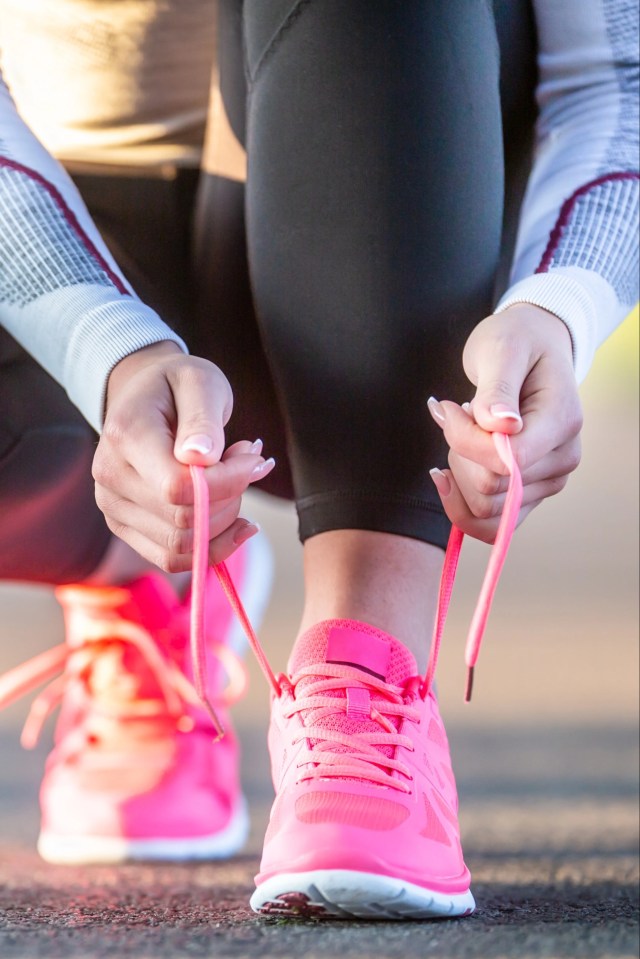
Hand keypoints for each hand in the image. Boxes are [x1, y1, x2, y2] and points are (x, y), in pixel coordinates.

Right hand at [93, 342, 274, 569]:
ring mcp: (113, 507)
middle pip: (183, 520)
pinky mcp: (125, 527)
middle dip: (231, 497)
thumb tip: (200, 459)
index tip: (254, 457)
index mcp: (125, 435)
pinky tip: (234, 520)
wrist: (144, 394)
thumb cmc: (177, 385)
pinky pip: (172, 559)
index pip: (178, 487)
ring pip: (181, 546)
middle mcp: (110, 477)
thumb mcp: (200, 382)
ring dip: (224, 521)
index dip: (228, 483)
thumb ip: (203, 419)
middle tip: (249, 462)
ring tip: (235, 480)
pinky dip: (211, 546)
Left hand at [428, 304, 582, 542]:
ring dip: (458, 475)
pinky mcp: (529, 494)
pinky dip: (459, 502)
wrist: (531, 346)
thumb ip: (498, 390)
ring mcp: (548, 481)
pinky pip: (490, 525)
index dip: (465, 443)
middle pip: (491, 490)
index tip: (448, 408)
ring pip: (485, 511)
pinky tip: (448, 472)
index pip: (507, 462)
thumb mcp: (502, 350)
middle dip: (458, 454)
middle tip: (455, 415)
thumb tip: (502, 425)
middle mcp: (562, 459)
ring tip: (464, 434)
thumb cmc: (515, 341)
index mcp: (562, 422)